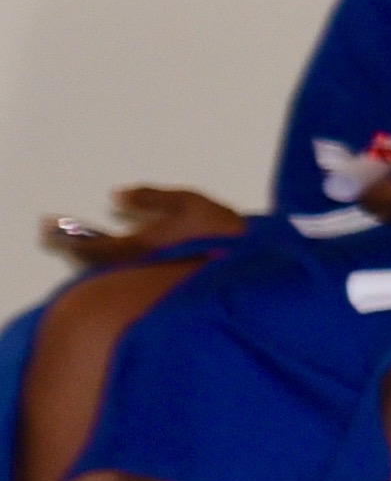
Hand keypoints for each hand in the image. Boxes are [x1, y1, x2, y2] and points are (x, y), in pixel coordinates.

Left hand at [48, 186, 242, 262]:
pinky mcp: (166, 285)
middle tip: (67, 240)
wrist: (251, 266)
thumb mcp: (187, 203)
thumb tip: (116, 195)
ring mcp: (153, 281)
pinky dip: (123, 266)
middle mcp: (140, 270)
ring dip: (101, 260)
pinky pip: (134, 275)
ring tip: (94, 248)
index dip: (70, 240)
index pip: (94, 248)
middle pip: (100, 265)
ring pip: (117, 272)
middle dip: (82, 251)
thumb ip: (150, 198)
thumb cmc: (219, 232)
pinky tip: (129, 257)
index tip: (49, 230)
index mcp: (140, 248)